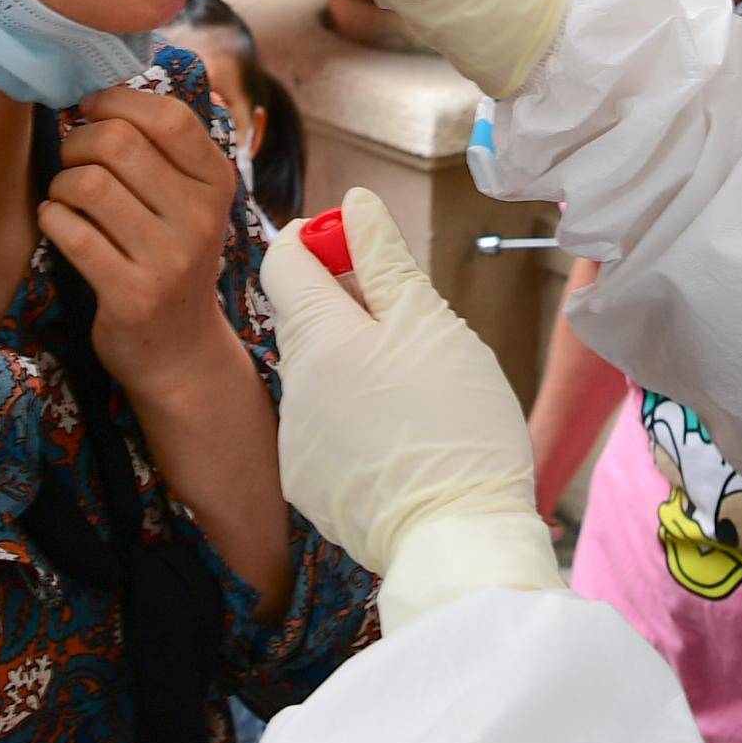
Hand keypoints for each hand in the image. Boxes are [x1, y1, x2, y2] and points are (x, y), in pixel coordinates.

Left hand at [39, 85, 243, 412]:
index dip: (117, 101)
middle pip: (118, 143)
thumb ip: (163, 150)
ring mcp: (169, 260)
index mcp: (217, 183)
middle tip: (72, 159)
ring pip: (87, 185)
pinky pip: (70, 233)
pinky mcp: (132, 295)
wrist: (180, 351)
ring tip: (66, 198)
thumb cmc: (170, 258)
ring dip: (61, 185)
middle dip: (78, 142)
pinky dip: (52, 220)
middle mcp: (201, 219)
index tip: (92, 110)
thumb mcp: (189, 201)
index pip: (168, 116)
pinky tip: (59, 225)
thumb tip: (105, 85)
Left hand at [262, 187, 560, 626]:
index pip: (283, 259)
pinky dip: (357, 422)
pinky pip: (327, 430)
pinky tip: (402, 440)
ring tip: (419, 394)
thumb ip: (386, 260)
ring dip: (358, 368)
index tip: (360, 247)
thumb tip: (355, 203)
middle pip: (308, 320)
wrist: (457, 539)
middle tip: (416, 329)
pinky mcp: (310, 486)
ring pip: (321, 377)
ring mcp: (296, 441)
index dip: (320, 239)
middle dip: (353, 310)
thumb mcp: (431, 324)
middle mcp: (290, 386)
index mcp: (316, 336)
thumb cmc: (455, 422)